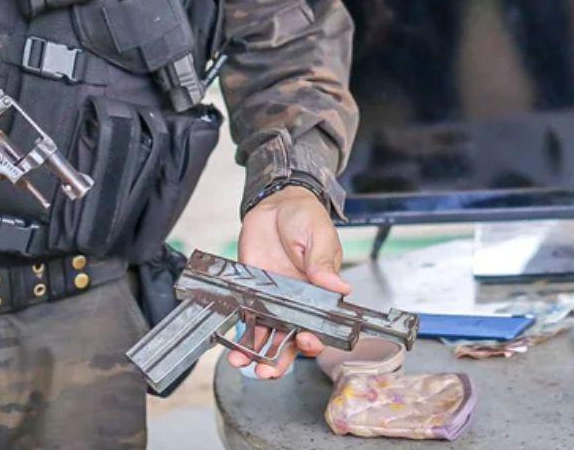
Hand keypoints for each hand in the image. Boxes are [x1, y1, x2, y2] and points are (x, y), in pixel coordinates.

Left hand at [230, 186, 348, 379]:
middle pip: (292, 339)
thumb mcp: (319, 236)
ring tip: (245, 364)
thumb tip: (340, 287)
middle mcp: (298, 302)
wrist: (276, 203)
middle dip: (281, 359)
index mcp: (320, 291)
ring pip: (268, 335)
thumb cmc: (305, 218)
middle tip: (269, 370)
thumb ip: (324, 263)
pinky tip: (233, 348)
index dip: (314, 339)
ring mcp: (274, 300)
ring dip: (257, 353)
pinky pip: (247, 319)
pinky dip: (241, 335)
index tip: (306, 342)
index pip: (320, 324)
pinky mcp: (253, 293)